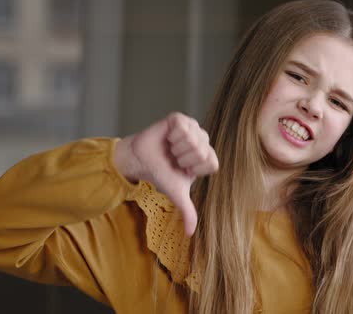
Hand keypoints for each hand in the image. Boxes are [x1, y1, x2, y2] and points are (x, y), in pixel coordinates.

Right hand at [114, 112, 218, 236]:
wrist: (141, 161)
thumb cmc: (161, 174)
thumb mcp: (176, 193)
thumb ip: (188, 211)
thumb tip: (191, 234)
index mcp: (207, 157)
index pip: (211, 163)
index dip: (194, 169)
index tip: (182, 170)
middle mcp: (203, 140)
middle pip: (202, 151)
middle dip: (183, 159)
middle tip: (173, 159)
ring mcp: (193, 127)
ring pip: (193, 139)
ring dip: (176, 148)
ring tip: (170, 149)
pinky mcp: (180, 119)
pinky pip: (183, 127)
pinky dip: (172, 136)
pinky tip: (167, 138)